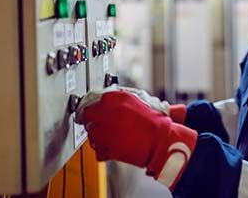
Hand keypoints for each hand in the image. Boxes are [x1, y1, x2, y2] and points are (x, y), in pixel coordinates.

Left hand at [75, 89, 196, 188]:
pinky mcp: (105, 147)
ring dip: (98, 135)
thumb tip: (107, 101)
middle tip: (103, 125)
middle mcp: (105, 112)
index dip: (94, 107)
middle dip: (93, 121)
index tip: (95, 112)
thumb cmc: (154, 122)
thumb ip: (119, 100)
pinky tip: (116, 146)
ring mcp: (103, 130)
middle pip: (87, 116)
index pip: (92, 100)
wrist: (161, 140)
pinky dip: (104, 150)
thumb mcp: (138, 100)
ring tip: (114, 137)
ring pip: (91, 133)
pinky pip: (97, 149)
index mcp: (114, 97)